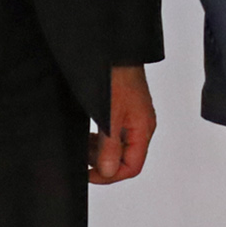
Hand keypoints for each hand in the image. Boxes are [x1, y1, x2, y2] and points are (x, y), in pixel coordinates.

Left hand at [89, 65, 156, 183]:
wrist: (114, 50)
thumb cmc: (115, 77)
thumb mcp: (110, 116)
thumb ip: (110, 146)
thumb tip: (107, 172)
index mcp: (143, 129)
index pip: (132, 166)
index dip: (110, 176)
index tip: (88, 173)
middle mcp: (141, 126)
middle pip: (126, 159)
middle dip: (103, 163)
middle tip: (82, 158)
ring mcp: (133, 118)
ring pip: (118, 147)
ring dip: (100, 151)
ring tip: (83, 145)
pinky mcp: (123, 110)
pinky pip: (114, 135)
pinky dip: (101, 139)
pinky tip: (89, 134)